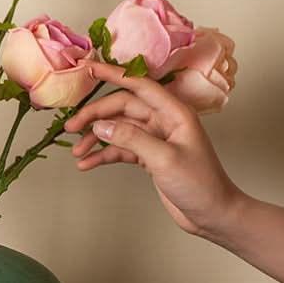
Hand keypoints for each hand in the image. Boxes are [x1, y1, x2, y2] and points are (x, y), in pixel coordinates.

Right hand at [64, 61, 241, 238]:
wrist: (212, 214)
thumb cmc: (200, 184)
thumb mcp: (163, 159)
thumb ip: (131, 138)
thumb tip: (100, 126)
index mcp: (174, 113)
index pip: (139, 86)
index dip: (114, 75)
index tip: (90, 68)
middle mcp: (164, 121)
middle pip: (122, 108)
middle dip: (95, 116)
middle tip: (71, 126)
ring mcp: (156, 139)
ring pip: (118, 130)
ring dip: (96, 138)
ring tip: (77, 151)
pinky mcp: (149, 157)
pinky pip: (121, 150)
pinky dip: (103, 156)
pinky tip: (87, 164)